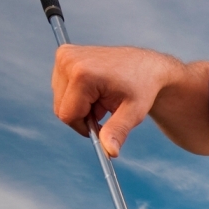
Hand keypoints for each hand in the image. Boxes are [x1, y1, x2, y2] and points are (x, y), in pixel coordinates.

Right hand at [52, 45, 182, 155]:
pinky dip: (78, 95)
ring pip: (61, 100)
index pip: (68, 115)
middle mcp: (68, 61)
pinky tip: (96, 90)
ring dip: (81, 105)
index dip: (85, 126)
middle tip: (105, 109)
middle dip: (83, 116)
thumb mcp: (133, 112)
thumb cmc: (142, 87)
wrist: (146, 66)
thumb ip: (117, 131)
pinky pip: (62, 88)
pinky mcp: (64, 55)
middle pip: (61, 108)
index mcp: (82, 74)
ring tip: (103, 98)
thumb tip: (110, 153)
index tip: (102, 125)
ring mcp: (65, 56)